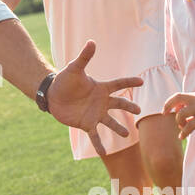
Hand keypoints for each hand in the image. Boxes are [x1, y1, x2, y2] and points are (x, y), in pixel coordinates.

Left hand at [49, 40, 143, 154]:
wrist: (52, 95)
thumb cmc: (64, 81)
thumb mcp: (74, 68)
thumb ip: (85, 57)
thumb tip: (92, 42)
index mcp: (100, 88)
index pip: (118, 84)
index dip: (129, 82)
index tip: (141, 81)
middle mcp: (101, 102)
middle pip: (119, 104)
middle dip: (129, 107)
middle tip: (140, 111)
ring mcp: (95, 114)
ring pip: (111, 122)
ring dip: (119, 129)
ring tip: (128, 135)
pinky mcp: (86, 124)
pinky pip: (95, 136)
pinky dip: (100, 144)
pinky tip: (105, 153)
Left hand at [163, 91, 194, 139]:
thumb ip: (194, 109)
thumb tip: (182, 115)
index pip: (178, 95)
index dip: (169, 102)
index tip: (166, 111)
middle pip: (177, 99)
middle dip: (167, 106)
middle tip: (164, 115)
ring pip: (181, 114)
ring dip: (178, 122)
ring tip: (182, 128)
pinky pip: (189, 125)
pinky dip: (183, 132)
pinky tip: (183, 136)